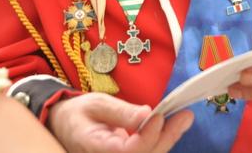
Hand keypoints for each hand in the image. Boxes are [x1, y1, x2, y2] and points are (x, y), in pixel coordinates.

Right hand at [48, 92, 192, 152]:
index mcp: (95, 148)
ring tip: (184, 118)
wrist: (66, 124)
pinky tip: (174, 125)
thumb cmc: (79, 112)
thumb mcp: (96, 104)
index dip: (146, 136)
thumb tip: (147, 113)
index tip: (158, 115)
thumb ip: (121, 112)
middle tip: (185, 115)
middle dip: (167, 137)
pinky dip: (162, 139)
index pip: (127, 151)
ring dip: (169, 138)